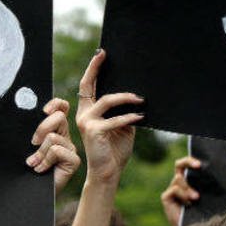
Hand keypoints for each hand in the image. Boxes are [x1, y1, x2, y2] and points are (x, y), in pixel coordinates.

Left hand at [26, 97, 79, 194]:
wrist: (31, 192)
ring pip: (53, 137)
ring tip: (35, 163)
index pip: (61, 108)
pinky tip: (41, 169)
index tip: (43, 110)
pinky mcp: (74, 160)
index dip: (55, 104)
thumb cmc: (27, 170)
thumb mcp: (26, 147)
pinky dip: (45, 160)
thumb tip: (25, 111)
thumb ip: (31, 132)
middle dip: (42, 128)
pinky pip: (57, 151)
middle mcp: (64, 137)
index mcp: (54, 130)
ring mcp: (70, 149)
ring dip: (39, 152)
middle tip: (33, 143)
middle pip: (58, 118)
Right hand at [75, 50, 143, 182]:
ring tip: (140, 99)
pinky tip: (141, 116)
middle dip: (95, 68)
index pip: (88, 87)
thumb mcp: (122, 126)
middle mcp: (83, 115)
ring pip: (106, 100)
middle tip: (104, 55)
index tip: (101, 54)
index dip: (93, 69)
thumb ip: (123, 112)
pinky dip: (130, 117)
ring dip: (126, 97)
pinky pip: (115, 119)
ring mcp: (86, 122)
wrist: (109, 172)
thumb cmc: (115, 150)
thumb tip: (136, 97)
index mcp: (89, 112)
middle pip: (87, 86)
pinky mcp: (93, 131)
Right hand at [161, 155, 200, 225]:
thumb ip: (205, 187)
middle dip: (188, 162)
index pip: (187, 165)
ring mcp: (172, 190)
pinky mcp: (166, 197)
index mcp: (190, 181)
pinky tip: (188, 204)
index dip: (191, 161)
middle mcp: (180, 184)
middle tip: (198, 166)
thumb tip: (212, 174)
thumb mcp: (207, 198)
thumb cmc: (204, 214)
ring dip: (188, 188)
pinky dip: (182, 194)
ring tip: (196, 198)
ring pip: (178, 179)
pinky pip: (174, 189)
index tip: (200, 164)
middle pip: (179, 165)